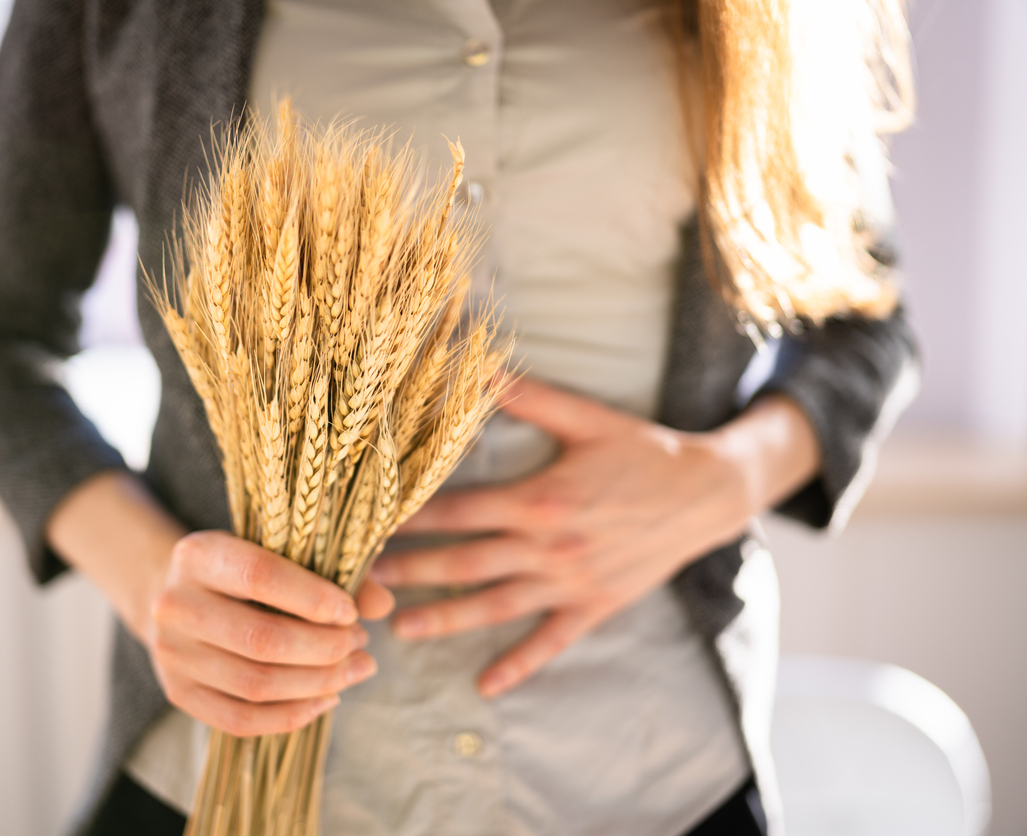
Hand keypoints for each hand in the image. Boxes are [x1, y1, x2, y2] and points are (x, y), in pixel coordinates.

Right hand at [146, 530, 395, 736]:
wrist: (180, 596)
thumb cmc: (244, 570)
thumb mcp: (279, 553)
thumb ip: (333, 572)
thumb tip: (383, 605)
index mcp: (197, 555)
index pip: (260, 576)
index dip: (313, 598)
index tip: (351, 613)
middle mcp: (174, 604)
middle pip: (260, 639)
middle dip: (325, 648)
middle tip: (360, 643)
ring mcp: (171, 654)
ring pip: (255, 685)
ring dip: (318, 683)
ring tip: (355, 668)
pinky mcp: (178, 694)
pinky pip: (240, 721)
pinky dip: (292, 716)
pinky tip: (326, 698)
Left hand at [371, 376, 816, 698]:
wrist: (708, 494)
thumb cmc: (643, 451)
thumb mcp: (586, 418)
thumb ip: (527, 396)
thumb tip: (476, 366)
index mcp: (539, 499)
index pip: (458, 511)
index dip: (410, 518)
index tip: (369, 523)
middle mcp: (549, 546)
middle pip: (464, 562)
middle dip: (410, 571)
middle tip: (361, 580)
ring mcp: (570, 582)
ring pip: (494, 607)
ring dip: (444, 619)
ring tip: (398, 628)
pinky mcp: (593, 606)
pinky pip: (549, 642)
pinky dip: (517, 665)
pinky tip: (486, 685)